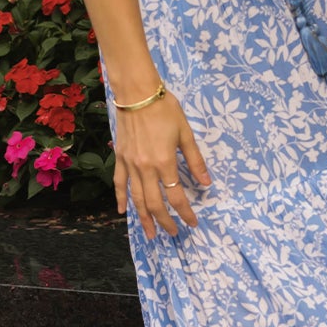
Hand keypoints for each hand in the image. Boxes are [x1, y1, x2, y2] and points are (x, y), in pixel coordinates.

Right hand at [113, 90, 211, 239]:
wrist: (137, 93)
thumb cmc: (165, 109)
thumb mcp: (185, 133)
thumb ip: (195, 160)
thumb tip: (206, 183)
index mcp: (165, 162)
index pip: (176, 196)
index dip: (185, 212)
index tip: (192, 222)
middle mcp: (146, 168)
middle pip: (155, 203)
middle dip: (165, 221)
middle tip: (173, 233)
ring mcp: (130, 165)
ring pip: (137, 198)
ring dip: (144, 218)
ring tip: (151, 233)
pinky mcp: (120, 158)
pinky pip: (119, 183)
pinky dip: (121, 199)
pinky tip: (123, 212)